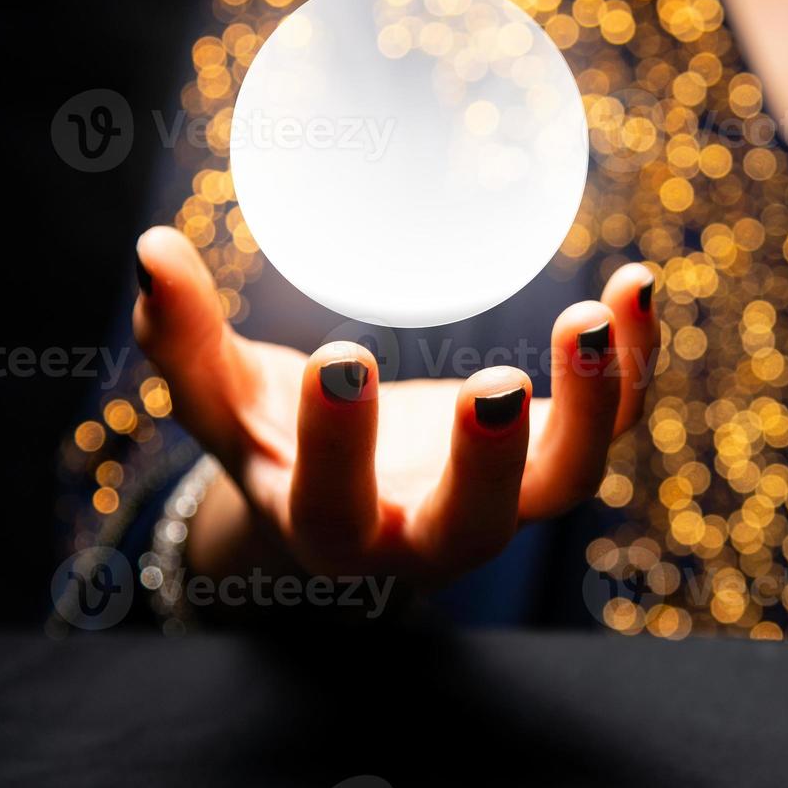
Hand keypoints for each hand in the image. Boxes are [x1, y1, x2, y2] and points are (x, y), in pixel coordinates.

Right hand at [132, 226, 658, 586]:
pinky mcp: (556, 454)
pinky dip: (633, 360)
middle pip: (475, 523)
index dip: (342, 446)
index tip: (343, 360)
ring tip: (596, 313)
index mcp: (336, 532)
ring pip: (569, 479)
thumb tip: (149, 252)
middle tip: (497, 385)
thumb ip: (183, 342)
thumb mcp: (222, 403)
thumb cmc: (281, 445)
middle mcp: (431, 534)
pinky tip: (637, 286)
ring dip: (594, 403)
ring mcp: (507, 500)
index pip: (337, 506)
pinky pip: (612, 418)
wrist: (364, 497)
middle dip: (489, 463)